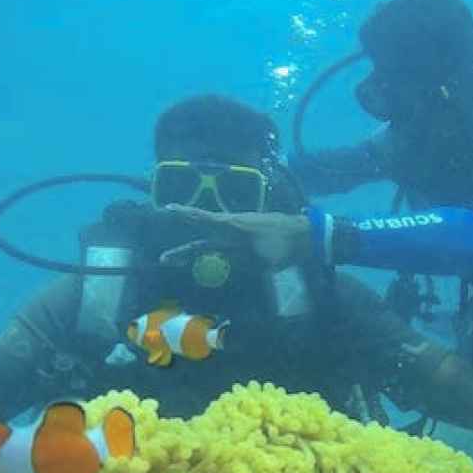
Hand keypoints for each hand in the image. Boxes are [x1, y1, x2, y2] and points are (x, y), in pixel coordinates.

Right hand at [163, 204, 311, 265]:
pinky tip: (213, 258)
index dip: (184, 214)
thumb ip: (237, 262)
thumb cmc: (282, 247)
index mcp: (233, 227)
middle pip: (203, 235)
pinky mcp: (250, 232)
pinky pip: (227, 241)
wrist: (306, 235)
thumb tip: (216, 263)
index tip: (166, 209)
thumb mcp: (259, 259)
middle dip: (185, 249)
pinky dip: (215, 249)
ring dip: (199, 250)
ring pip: (215, 238)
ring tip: (184, 260)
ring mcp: (242, 227)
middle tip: (166, 259)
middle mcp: (233, 224)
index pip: (202, 219)